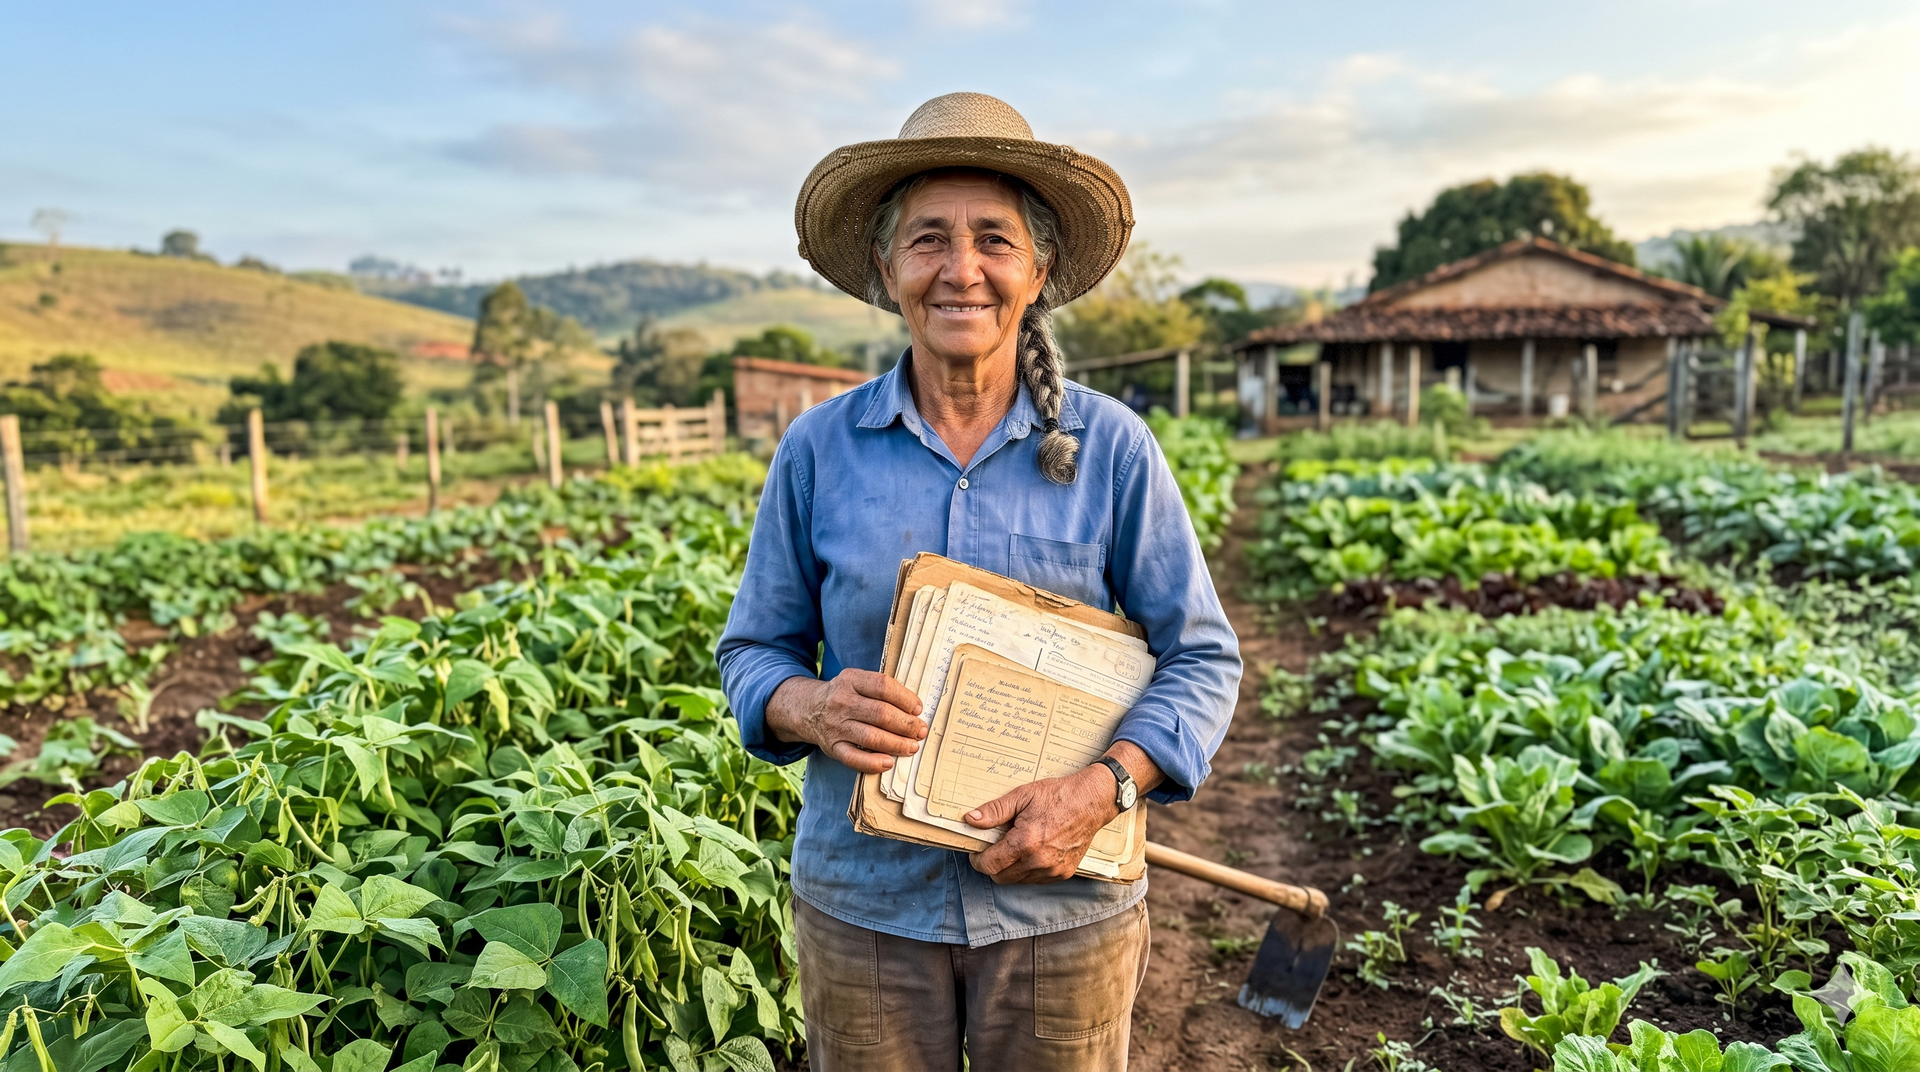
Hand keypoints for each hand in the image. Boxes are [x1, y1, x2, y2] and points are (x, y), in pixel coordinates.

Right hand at [764, 670, 923, 773]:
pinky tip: (888, 762)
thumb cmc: (844, 696)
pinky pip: (854, 758)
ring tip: (912, 746)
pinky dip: (873, 762)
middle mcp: (842, 701)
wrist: (809, 709)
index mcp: (851, 680)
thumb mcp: (857, 681)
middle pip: (881, 714)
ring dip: (897, 744)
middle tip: (920, 731)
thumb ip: (881, 690)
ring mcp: (836, 725)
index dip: (905, 699)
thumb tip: (914, 710)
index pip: (883, 686)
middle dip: (907, 725)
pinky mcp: (833, 747)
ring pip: (872, 737)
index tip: (918, 709)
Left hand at [963, 766, 1118, 883]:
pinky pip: (1035, 879)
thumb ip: (994, 811)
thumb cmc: (1057, 796)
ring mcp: (1052, 870)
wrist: (1091, 802)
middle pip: (1000, 877)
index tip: (977, 851)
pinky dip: (1028, 870)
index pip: (989, 865)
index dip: (978, 860)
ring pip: (1017, 880)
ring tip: (1016, 846)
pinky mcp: (1063, 873)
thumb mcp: (1022, 796)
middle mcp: (1038, 861)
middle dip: (993, 864)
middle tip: (995, 847)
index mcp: (1025, 842)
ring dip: (1010, 868)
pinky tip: (1032, 851)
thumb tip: (971, 820)